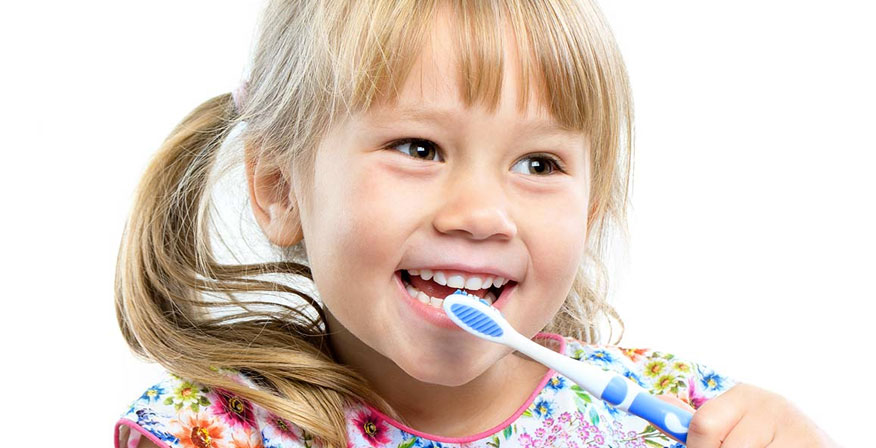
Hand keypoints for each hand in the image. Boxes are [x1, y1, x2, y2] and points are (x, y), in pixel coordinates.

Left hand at [655, 383, 837, 446]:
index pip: (703, 424)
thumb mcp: (734, 426)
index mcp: (744, 395)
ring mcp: (797, 427)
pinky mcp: (815, 446)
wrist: (814, 447)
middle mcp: (771, 404)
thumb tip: (661, 402)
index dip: (698, 447)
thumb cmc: (766, 443)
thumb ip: (703, 422)